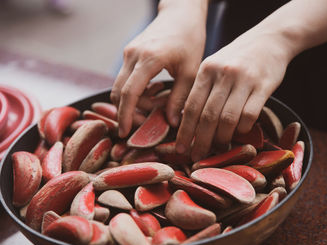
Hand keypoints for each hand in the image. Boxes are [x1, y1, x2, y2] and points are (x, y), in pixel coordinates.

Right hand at [111, 0, 207, 137]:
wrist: (181, 13)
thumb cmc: (190, 39)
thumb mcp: (191, 70)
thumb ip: (180, 98)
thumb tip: (171, 123)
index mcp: (148, 59)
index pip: (129, 93)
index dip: (125, 115)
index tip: (125, 133)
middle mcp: (133, 55)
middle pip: (119, 92)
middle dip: (128, 112)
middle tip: (147, 123)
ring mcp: (128, 53)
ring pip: (120, 86)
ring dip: (133, 102)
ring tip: (157, 106)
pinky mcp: (130, 53)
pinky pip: (125, 78)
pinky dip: (135, 91)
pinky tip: (154, 93)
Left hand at [176, 25, 295, 161]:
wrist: (270, 39)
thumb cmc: (237, 57)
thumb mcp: (214, 65)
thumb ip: (202, 89)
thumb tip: (188, 121)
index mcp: (206, 70)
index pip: (191, 106)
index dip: (185, 131)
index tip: (180, 149)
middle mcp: (223, 74)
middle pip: (207, 116)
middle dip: (200, 141)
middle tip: (197, 157)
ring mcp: (243, 79)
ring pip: (228, 118)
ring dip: (222, 138)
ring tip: (219, 148)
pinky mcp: (263, 85)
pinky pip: (250, 115)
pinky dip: (242, 128)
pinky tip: (240, 132)